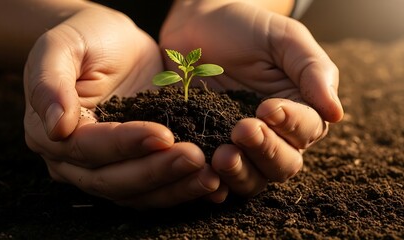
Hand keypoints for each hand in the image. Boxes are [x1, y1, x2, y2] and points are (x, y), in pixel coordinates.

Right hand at [23, 7, 219, 207]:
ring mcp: (105, 167)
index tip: (163, 134)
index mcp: (50, 133)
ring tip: (210, 178)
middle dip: (156, 172)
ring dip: (174, 188)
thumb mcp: (61, 46)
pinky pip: (154, 189)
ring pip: (137, 193)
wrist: (111, 42)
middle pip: (114, 180)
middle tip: (196, 158)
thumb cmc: (86, 38)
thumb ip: (50, 83)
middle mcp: (74, 160)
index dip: (125, 145)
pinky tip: (210, 184)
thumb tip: (55, 127)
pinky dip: (181, 189)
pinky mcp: (134, 165)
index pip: (89, 148)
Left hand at [160, 0, 343, 198]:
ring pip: (253, 178)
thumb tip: (336, 113)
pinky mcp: (209, 148)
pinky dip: (213, 183)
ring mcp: (241, 146)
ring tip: (222, 155)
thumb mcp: (283, 38)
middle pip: (284, 164)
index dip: (292, 124)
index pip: (308, 130)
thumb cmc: (245, 28)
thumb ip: (312, 69)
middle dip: (266, 151)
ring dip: (241, 172)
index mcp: (299, 109)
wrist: (198, 27)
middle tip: (242, 129)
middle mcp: (274, 135)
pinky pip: (216, 177)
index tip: (267, 107)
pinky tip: (204, 175)